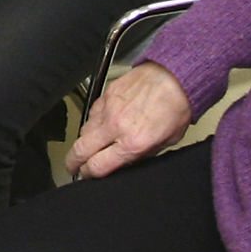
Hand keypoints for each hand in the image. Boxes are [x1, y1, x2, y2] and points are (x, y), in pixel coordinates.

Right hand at [68, 63, 194, 179]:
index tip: (88, 175)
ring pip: (83, 131)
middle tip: (73, 167)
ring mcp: (109, 109)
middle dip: (73, 163)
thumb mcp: (166, 141)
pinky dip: (93, 121)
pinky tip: (100, 124)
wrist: (177, 76)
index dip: (89, 175)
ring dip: (84, 141)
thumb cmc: (177, 106)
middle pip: (80, 150)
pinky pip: (92, 112)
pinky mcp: (107, 94)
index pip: (97, 166)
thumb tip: (126, 162)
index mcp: (133, 143)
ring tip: (89, 145)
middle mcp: (116, 127)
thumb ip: (143, 154)